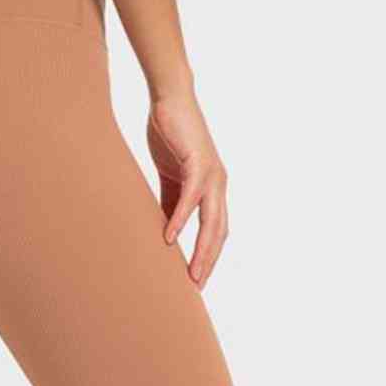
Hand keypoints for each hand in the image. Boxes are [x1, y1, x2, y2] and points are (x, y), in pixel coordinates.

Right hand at [147, 93, 228, 288]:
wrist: (170, 98)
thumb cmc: (170, 135)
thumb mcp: (170, 176)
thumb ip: (171, 201)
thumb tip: (166, 229)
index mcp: (213, 189)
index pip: (215, 231)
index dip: (209, 256)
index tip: (198, 280)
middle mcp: (218, 185)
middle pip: (218, 232)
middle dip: (209, 262)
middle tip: (197, 287)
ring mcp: (212, 175)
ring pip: (211, 221)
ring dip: (202, 249)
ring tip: (191, 273)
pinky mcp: (198, 163)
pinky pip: (190, 198)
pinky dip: (181, 219)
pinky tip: (170, 238)